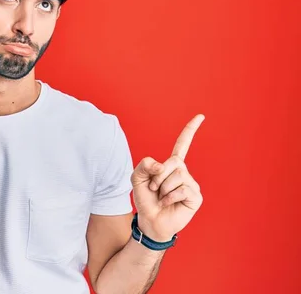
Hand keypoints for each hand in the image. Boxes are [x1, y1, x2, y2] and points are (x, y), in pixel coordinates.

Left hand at [131, 114, 204, 241]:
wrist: (150, 221)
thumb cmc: (145, 199)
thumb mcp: (137, 179)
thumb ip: (144, 165)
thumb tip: (162, 165)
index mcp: (171, 165)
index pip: (182, 144)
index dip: (190, 130)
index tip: (201, 116)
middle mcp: (184, 172)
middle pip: (173, 162)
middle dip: (158, 176)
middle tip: (155, 189)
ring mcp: (191, 184)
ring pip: (177, 176)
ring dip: (163, 188)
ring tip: (162, 197)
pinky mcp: (196, 197)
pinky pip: (182, 189)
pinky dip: (169, 197)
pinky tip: (168, 203)